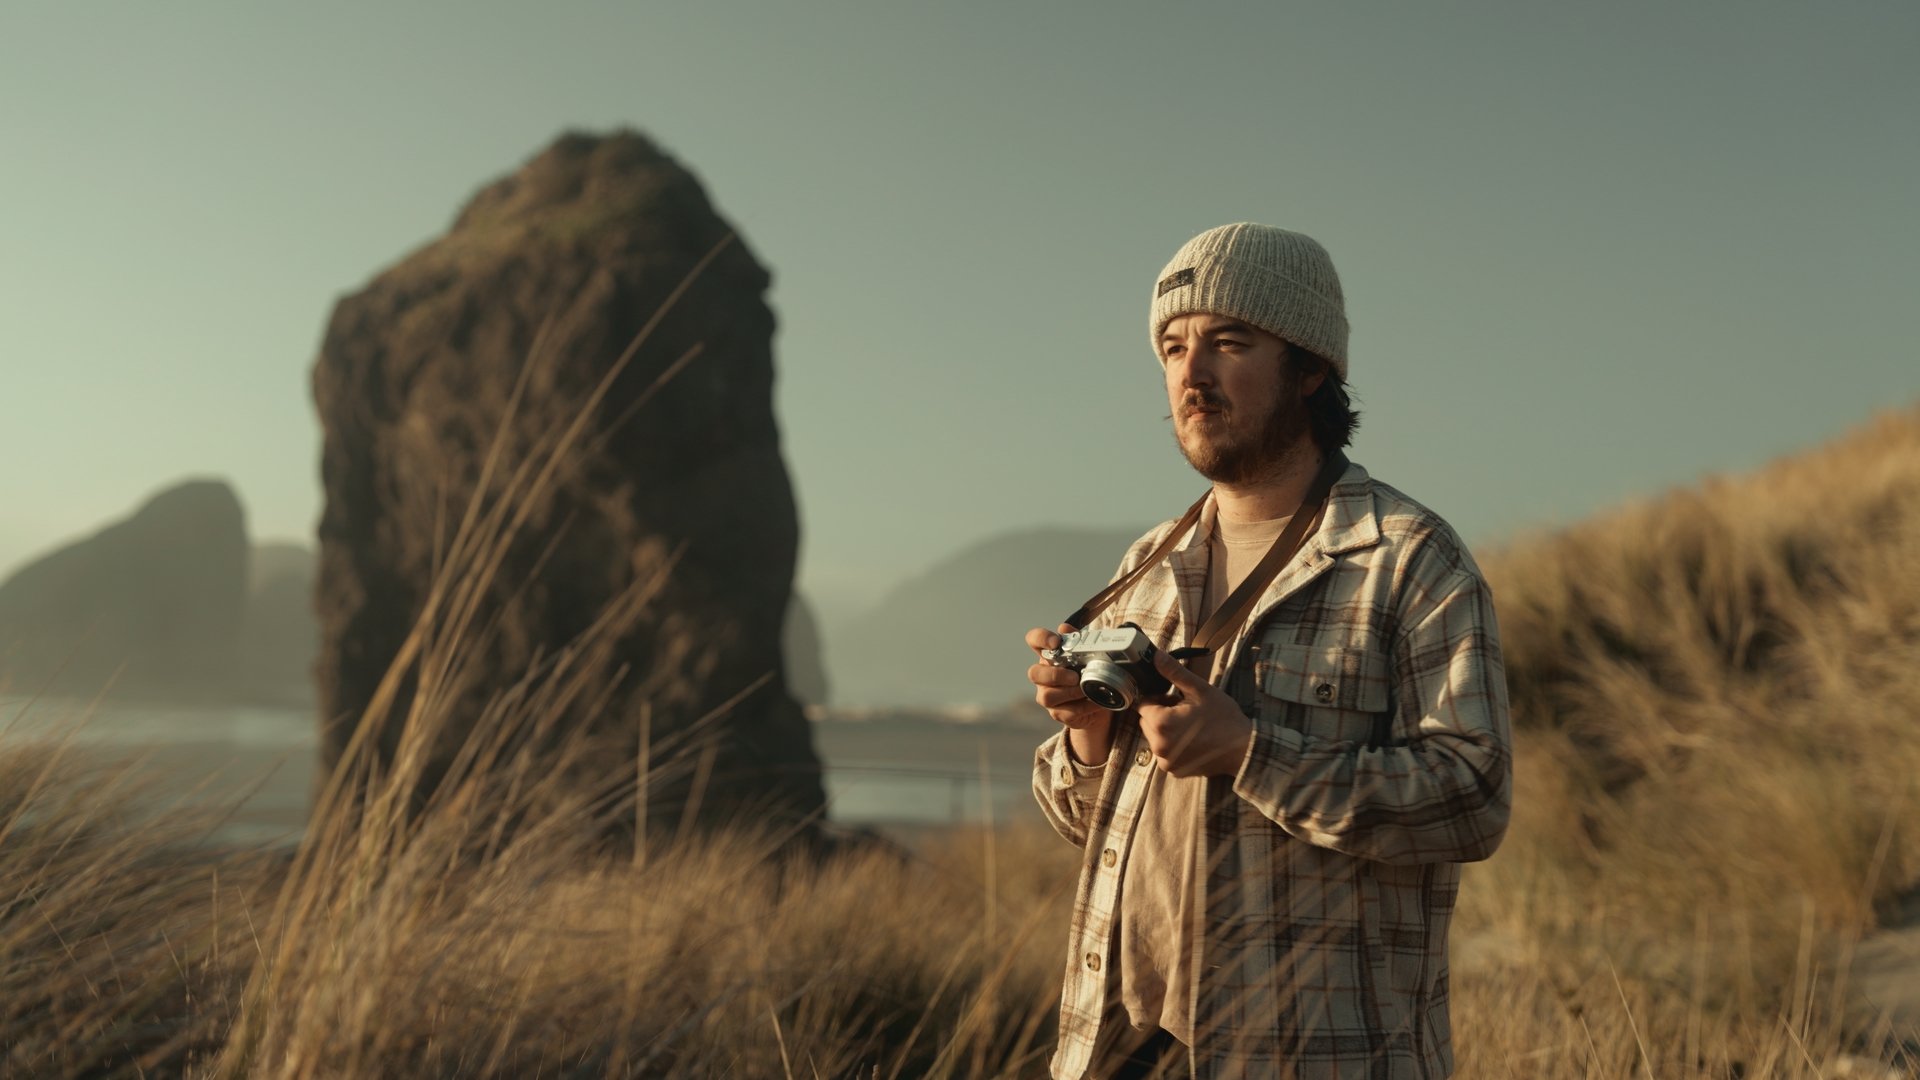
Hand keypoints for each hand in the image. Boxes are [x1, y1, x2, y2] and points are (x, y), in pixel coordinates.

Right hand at [1026, 623, 1115, 762]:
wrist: (1099, 700)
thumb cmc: (1089, 671)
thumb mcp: (1088, 653)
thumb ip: (1078, 639)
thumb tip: (1064, 627)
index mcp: (1049, 655)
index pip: (1034, 640)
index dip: (1040, 638)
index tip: (1056, 642)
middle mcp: (1043, 675)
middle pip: (1033, 673)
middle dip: (1054, 675)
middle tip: (1074, 676)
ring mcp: (1048, 695)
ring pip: (1046, 696)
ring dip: (1069, 693)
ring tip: (1086, 690)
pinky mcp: (1058, 713)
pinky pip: (1065, 713)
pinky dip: (1083, 707)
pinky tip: (1095, 702)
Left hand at [1136, 648, 1253, 777]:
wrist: (1244, 749)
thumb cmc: (1224, 718)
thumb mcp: (1200, 690)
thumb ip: (1174, 672)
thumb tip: (1156, 656)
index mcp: (1161, 724)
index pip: (1143, 704)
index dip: (1158, 698)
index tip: (1176, 698)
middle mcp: (1158, 746)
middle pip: (1146, 722)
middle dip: (1161, 714)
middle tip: (1185, 710)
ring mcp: (1166, 761)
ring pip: (1155, 737)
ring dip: (1166, 730)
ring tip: (1190, 726)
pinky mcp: (1174, 771)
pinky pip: (1165, 753)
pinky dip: (1173, 745)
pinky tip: (1193, 741)